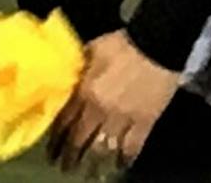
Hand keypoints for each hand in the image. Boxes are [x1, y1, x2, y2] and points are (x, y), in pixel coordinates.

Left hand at [48, 32, 179, 171]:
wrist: (159, 41)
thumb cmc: (125, 43)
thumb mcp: (95, 49)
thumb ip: (80, 68)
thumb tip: (69, 79)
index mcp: (83, 93)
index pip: (63, 125)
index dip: (55, 142)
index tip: (52, 153)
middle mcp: (98, 111)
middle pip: (79, 142)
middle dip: (71, 158)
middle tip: (67, 168)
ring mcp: (121, 118)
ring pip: (102, 150)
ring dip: (94, 164)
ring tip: (91, 173)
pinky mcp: (144, 121)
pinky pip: (131, 146)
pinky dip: (125, 158)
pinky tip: (122, 164)